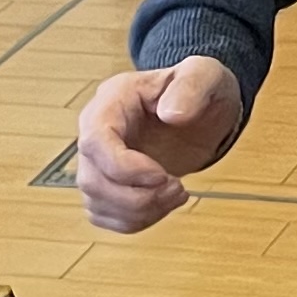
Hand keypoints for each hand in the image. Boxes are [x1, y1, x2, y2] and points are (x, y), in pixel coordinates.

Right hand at [76, 58, 242, 231]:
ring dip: (140, 211)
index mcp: (112, 101)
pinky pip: (105, 215)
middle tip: (178, 188)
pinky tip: (163, 204)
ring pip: (96, 203)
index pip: (94, 141)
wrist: (200, 109)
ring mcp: (98, 160)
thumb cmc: (199, 88)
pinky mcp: (107, 184)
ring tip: (177, 193)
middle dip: (138, 197)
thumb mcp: (205, 75)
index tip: (162, 176)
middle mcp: (96, 131)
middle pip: (91, 180)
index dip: (124, 168)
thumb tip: (171, 114)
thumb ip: (192, 87)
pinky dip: (136, 221)